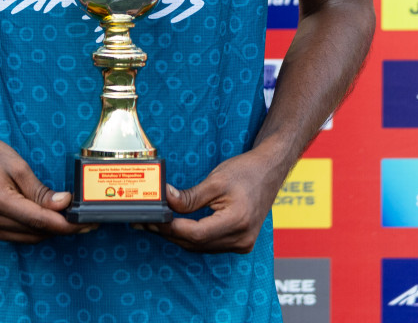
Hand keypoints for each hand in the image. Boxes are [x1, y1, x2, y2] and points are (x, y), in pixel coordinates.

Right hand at [0, 132, 93, 242]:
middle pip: (35, 233)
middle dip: (60, 227)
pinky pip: (15, 236)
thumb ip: (40, 190)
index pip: (39, 221)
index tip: (86, 222)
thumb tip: (65, 204)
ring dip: (47, 230)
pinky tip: (42, 217)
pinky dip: (31, 230)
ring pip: (27, 238)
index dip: (66, 225)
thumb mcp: (16, 164)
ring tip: (65, 216)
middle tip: (81, 216)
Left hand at [145, 150, 285, 253]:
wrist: (270, 171)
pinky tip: (178, 227)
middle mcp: (241, 238)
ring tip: (157, 222)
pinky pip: (210, 244)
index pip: (196, 233)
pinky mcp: (240, 242)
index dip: (172, 227)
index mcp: (237, 222)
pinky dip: (193, 237)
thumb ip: (190, 196)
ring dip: (179, 236)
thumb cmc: (246, 172)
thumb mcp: (216, 181)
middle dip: (170, 232)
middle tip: (147, 221)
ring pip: (201, 247)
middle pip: (196, 243)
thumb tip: (165, 200)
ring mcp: (242, 243)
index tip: (153, 218)